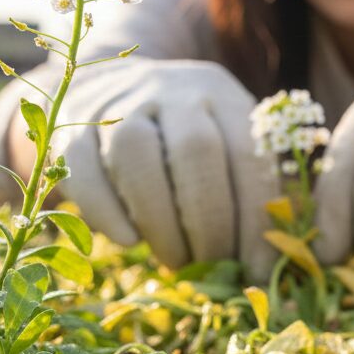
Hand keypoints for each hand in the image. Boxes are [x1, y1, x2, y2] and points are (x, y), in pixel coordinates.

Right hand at [30, 59, 279, 280]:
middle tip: (212, 267)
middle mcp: (171, 88)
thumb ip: (255, 190)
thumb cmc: (187, 138)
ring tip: (176, 261)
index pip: (248, 155)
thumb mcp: (228, 143)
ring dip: (160, 222)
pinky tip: (129, 242)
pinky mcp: (72, 128)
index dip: (256, 219)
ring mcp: (116, 104)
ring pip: (136, 155)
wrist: (110, 85)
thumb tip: (282, 258)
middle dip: (209, 223)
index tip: (258, 268)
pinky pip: (84, 170)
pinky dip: (107, 212)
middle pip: (195, 151)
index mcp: (221, 93)